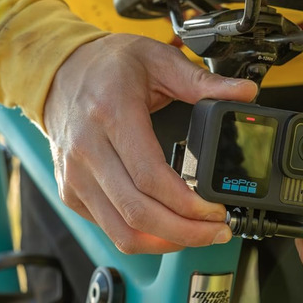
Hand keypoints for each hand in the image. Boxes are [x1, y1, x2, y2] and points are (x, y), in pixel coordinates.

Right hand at [44, 33, 257, 253]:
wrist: (58, 72)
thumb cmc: (105, 66)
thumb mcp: (157, 59)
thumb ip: (202, 81)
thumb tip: (244, 93)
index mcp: (111, 115)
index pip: (150, 177)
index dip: (187, 204)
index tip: (216, 209)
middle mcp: (88, 150)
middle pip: (139, 212)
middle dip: (186, 232)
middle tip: (217, 231)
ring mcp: (76, 175)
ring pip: (122, 231)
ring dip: (165, 243)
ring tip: (197, 236)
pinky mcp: (71, 191)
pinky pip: (109, 228)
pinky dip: (142, 237)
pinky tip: (167, 229)